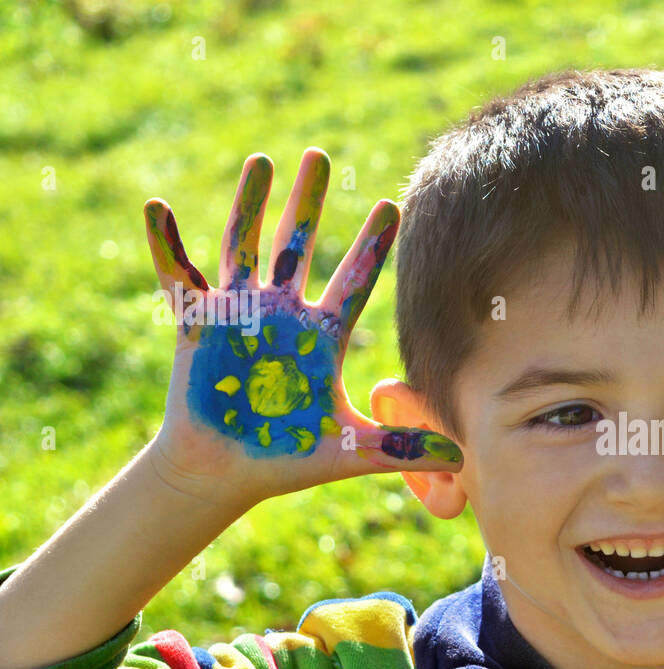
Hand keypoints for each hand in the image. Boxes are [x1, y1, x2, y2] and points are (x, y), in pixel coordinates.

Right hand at [143, 147, 461, 504]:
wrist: (225, 474)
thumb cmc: (286, 460)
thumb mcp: (351, 450)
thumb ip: (402, 446)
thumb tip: (462, 457)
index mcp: (321, 336)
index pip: (354, 280)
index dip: (372, 244)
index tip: (391, 204)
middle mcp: (282, 315)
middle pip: (297, 245)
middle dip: (308, 201)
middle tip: (320, 155)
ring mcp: (238, 314)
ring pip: (244, 245)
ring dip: (250, 203)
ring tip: (262, 161)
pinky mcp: (196, 325)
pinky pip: (176, 276)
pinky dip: (165, 244)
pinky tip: (157, 208)